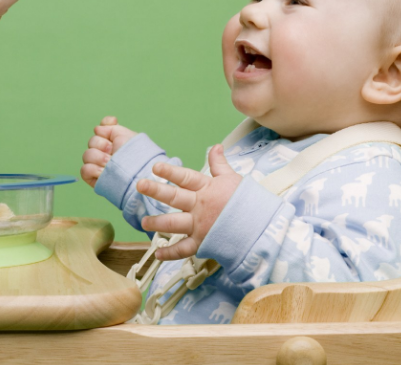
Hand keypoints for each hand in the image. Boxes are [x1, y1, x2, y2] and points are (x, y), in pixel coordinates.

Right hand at [80, 116, 136, 187]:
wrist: (138, 173)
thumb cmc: (135, 154)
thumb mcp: (125, 135)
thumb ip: (110, 127)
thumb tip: (96, 129)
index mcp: (113, 142)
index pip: (100, 130)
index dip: (103, 129)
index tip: (112, 129)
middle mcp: (105, 153)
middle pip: (92, 141)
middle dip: (102, 144)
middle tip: (113, 152)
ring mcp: (99, 166)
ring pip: (86, 155)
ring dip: (99, 158)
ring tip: (109, 163)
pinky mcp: (94, 178)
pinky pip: (84, 169)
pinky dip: (93, 169)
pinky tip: (103, 172)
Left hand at [138, 144, 241, 259]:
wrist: (261, 227)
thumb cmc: (247, 201)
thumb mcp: (233, 179)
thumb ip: (219, 164)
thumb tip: (215, 146)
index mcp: (207, 189)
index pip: (186, 177)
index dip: (170, 172)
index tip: (155, 167)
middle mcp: (200, 206)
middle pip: (175, 197)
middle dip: (156, 191)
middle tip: (140, 185)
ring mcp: (200, 225)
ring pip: (174, 223)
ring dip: (157, 222)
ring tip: (144, 221)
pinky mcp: (203, 242)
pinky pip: (184, 249)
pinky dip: (170, 253)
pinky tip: (158, 253)